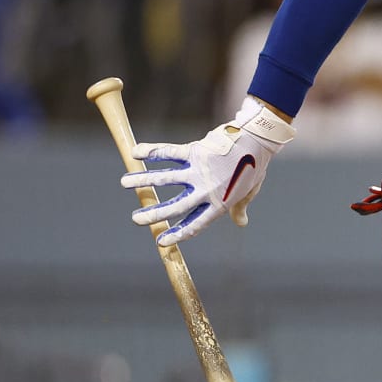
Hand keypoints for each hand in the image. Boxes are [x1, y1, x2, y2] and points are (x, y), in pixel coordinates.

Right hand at [122, 98, 294, 245]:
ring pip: (165, 178)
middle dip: (153, 214)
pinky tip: (134, 152)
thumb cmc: (253, 167)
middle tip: (136, 219)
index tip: (160, 241)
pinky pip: (168, 152)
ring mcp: (199, 171)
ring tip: (124, 183)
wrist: (257, 140)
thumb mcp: (248, 192)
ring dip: (142, 180)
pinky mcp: (195, 151)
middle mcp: (206, 190)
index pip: (195, 224)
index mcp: (219, 204)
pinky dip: (151, 151)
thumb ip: (239, 208)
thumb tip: (241, 223)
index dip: (177, 234)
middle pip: (175, 207)